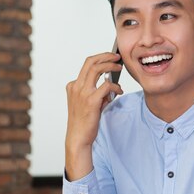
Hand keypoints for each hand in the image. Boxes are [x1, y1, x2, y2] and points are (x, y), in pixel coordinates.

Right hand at [65, 52, 122, 179]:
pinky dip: (115, 86)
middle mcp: (76, 87)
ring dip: (111, 66)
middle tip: (117, 57)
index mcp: (73, 86)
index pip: (86, 65)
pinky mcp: (91, 100)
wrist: (78, 137)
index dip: (100, 58)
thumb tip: (110, 85)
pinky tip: (119, 91)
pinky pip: (106, 86)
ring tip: (120, 68)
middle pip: (90, 62)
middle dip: (106, 56)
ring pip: (97, 69)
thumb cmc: (84, 122)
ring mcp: (82, 93)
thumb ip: (96, 93)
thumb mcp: (88, 103)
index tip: (111, 57)